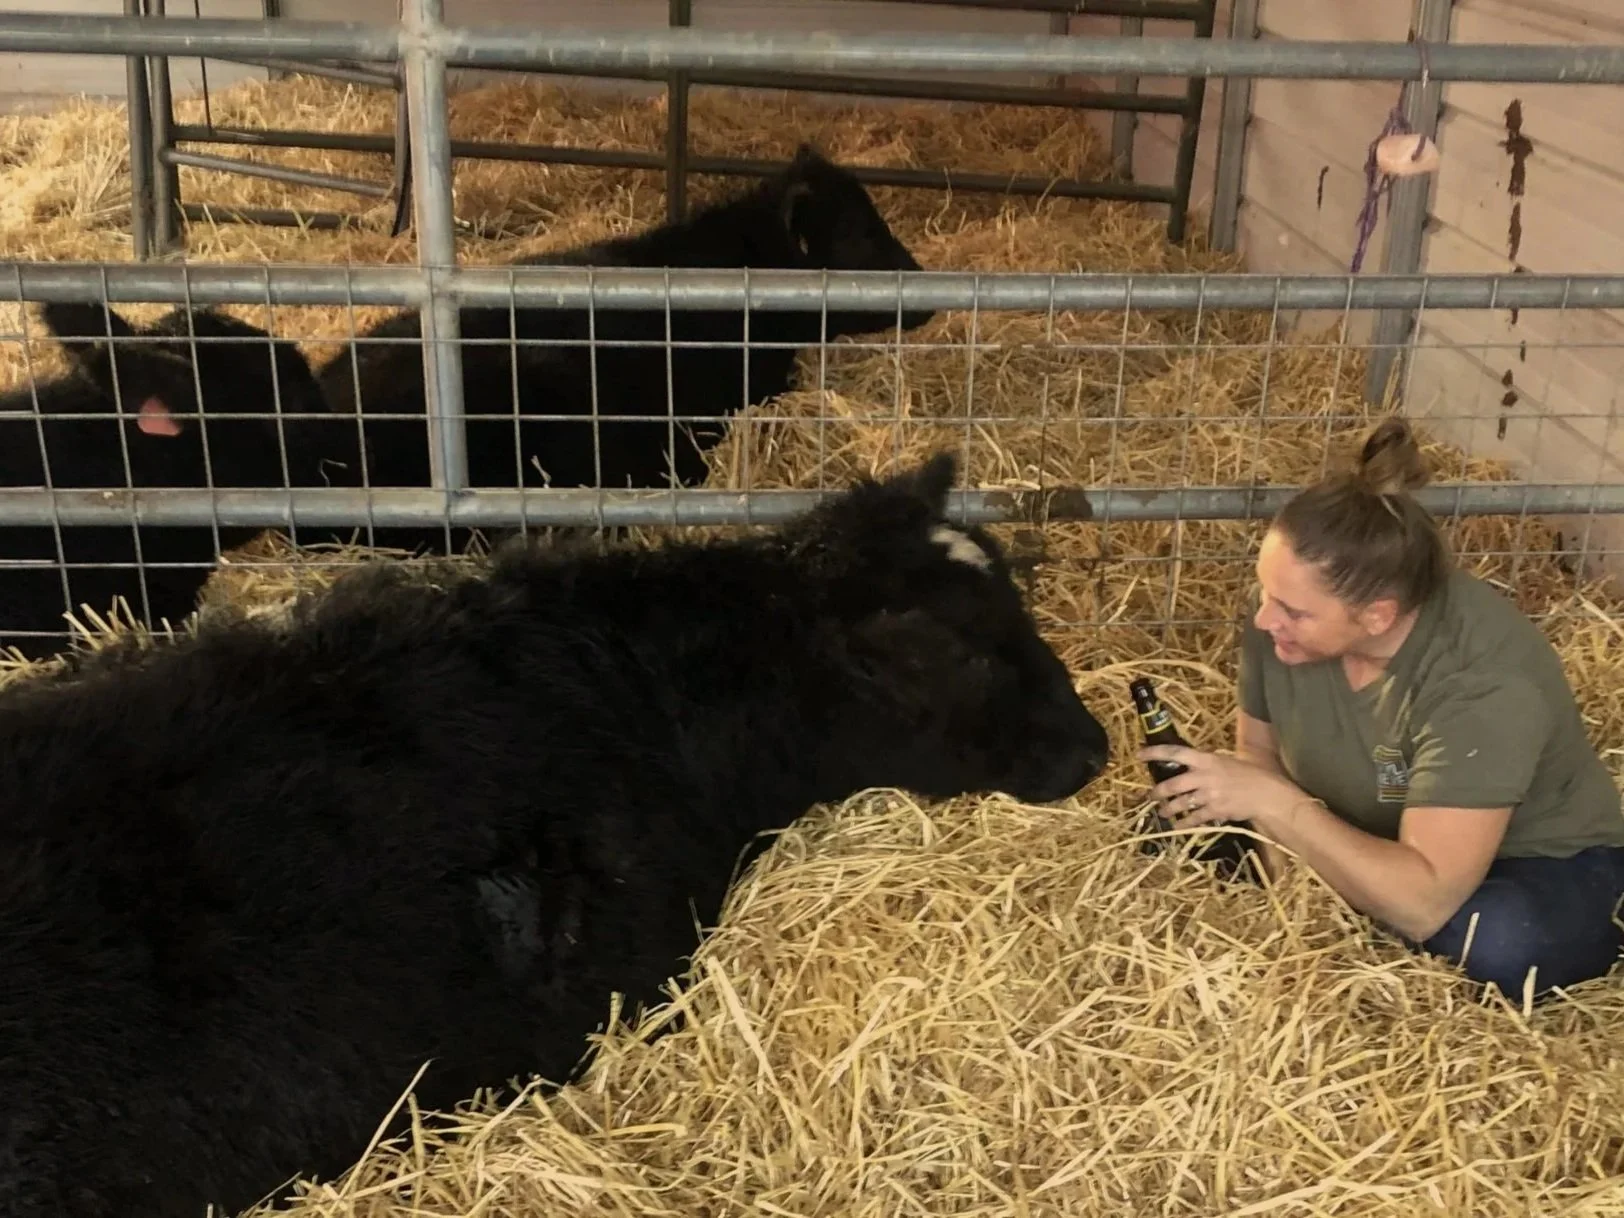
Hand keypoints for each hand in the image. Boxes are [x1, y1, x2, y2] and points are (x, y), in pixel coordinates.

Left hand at [1137, 744, 1301, 828]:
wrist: (1266, 794)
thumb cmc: (1249, 774)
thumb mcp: (1226, 761)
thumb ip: (1207, 764)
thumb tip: (1192, 766)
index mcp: (1206, 759)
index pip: (1175, 753)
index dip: (1155, 753)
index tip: (1139, 754)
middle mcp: (1203, 776)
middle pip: (1172, 785)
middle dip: (1157, 792)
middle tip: (1151, 795)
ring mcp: (1208, 795)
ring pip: (1179, 803)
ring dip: (1168, 809)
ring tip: (1162, 812)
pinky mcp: (1214, 811)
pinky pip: (1193, 818)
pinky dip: (1184, 823)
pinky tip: (1178, 826)